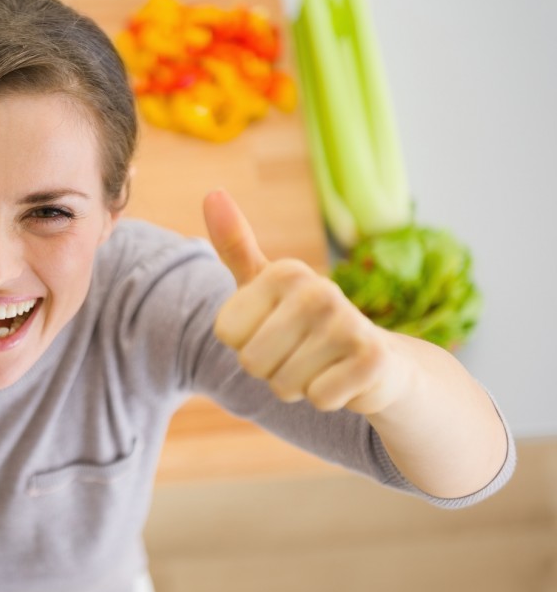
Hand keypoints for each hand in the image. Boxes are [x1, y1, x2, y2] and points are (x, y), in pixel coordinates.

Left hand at [203, 190, 408, 414]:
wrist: (378, 362)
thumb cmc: (306, 323)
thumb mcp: (266, 284)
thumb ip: (235, 245)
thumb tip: (212, 192)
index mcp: (285, 271)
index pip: (227, 333)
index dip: (245, 344)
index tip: (274, 331)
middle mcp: (318, 289)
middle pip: (251, 361)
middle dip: (270, 371)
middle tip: (299, 354)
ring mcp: (349, 323)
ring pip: (283, 384)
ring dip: (297, 386)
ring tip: (321, 365)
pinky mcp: (372, 360)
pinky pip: (318, 398)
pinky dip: (327, 399)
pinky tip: (345, 381)